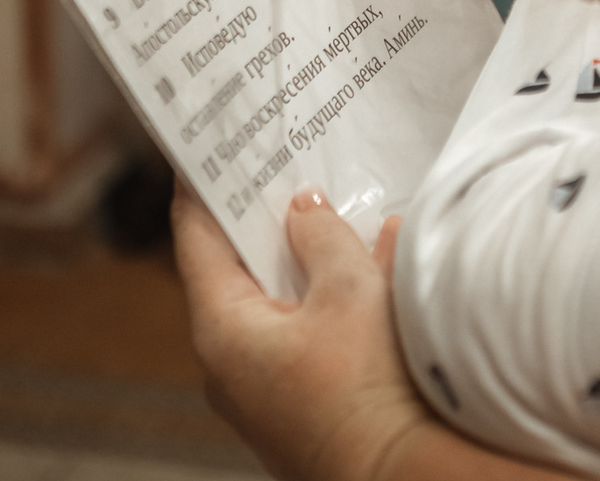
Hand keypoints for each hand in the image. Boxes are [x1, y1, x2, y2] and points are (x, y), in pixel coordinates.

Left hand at [174, 185, 428, 480]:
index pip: (195, 240)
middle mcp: (233, 368)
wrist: (404, 477)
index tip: (200, 150)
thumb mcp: (348, 291)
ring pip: (286, 305)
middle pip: (241, 273)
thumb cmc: (367, 388)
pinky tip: (381, 264)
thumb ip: (322, 237)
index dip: (199, 189)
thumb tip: (304, 209)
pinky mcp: (306, 409)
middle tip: (280, 170)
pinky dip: (339, 301)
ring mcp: (268, 394)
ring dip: (316, 261)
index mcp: (223, 331)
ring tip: (346, 211)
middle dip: (269, 221)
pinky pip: (314, 337)